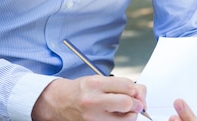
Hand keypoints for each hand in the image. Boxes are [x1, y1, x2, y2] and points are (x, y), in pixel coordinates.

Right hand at [32, 76, 147, 120]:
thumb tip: (139, 92)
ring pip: (125, 119)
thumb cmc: (79, 90)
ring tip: (124, 111)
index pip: (127, 86)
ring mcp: (93, 118)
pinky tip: (116, 117)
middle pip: (127, 103)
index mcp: (95, 85)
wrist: (57, 103)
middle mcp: (93, 101)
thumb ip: (118, 84)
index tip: (135, 92)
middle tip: (135, 104)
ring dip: (129, 115)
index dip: (135, 89)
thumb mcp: (97, 80)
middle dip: (136, 103)